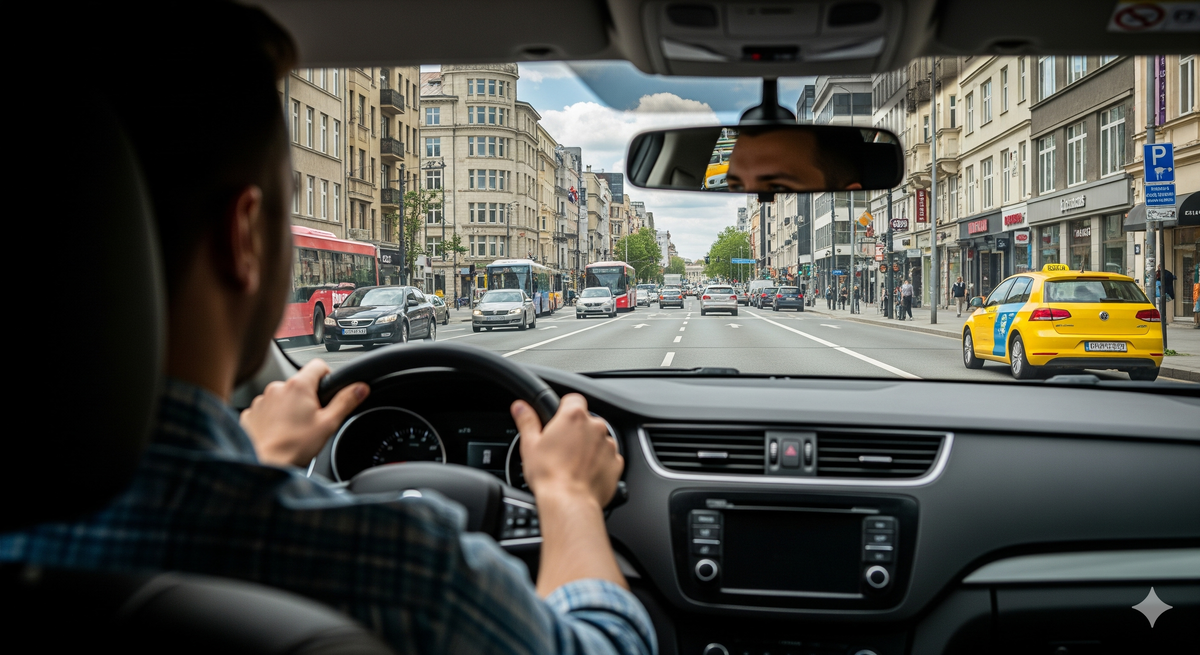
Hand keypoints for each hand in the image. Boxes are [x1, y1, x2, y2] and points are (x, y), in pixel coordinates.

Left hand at [240, 359, 369, 466]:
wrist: (263, 463)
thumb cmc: (294, 446)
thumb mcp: (328, 424)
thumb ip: (346, 402)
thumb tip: (360, 388)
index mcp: (298, 386)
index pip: (318, 365)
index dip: (327, 376)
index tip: (328, 391)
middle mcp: (277, 388)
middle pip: (300, 384)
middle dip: (308, 398)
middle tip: (312, 419)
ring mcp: (261, 400)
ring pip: (282, 397)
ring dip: (289, 408)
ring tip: (294, 429)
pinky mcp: (250, 413)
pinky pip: (267, 409)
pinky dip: (273, 418)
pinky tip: (279, 432)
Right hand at [511, 394, 621, 507]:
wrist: (569, 502)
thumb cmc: (549, 475)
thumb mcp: (530, 445)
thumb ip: (527, 421)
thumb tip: (520, 407)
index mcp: (574, 416)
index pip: (573, 399)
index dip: (564, 408)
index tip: (558, 420)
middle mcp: (595, 427)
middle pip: (586, 421)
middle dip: (575, 431)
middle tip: (561, 448)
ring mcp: (608, 445)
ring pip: (598, 439)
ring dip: (588, 447)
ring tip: (572, 464)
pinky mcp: (616, 463)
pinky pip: (608, 458)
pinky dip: (599, 463)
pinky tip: (584, 473)